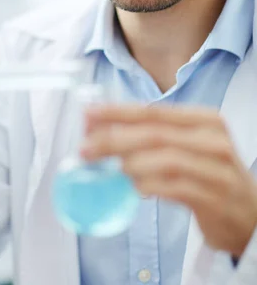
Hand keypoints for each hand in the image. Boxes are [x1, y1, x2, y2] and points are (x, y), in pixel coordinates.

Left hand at [81, 104, 256, 256]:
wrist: (250, 215)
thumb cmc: (210, 175)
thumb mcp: (189, 147)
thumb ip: (154, 137)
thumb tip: (102, 132)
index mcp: (203, 120)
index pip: (152, 111)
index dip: (117, 112)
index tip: (88, 115)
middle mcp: (212, 140)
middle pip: (154, 134)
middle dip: (114, 139)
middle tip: (85, 148)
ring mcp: (216, 169)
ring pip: (165, 159)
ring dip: (130, 163)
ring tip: (110, 170)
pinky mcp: (215, 198)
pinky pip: (176, 188)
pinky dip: (150, 186)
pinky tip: (134, 188)